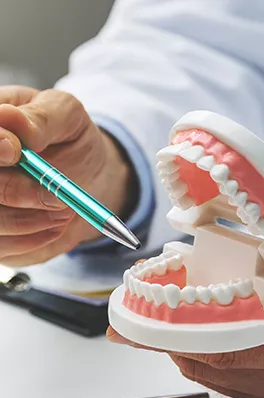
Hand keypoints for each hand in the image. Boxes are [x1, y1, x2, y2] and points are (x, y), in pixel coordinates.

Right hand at [0, 86, 136, 265]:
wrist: (86, 176)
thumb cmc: (71, 140)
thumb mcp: (68, 116)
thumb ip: (42, 117)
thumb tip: (13, 123)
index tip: (16, 150)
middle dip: (16, 191)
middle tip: (58, 196)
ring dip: (29, 221)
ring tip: (64, 210)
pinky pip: (4, 247)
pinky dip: (34, 240)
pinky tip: (56, 226)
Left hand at [108, 242, 263, 397]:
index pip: (229, 344)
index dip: (177, 331)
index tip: (140, 318)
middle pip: (215, 363)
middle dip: (167, 341)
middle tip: (133, 321)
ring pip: (223, 376)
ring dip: (183, 351)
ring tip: (156, 326)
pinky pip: (240, 383)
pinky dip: (210, 360)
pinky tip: (199, 340)